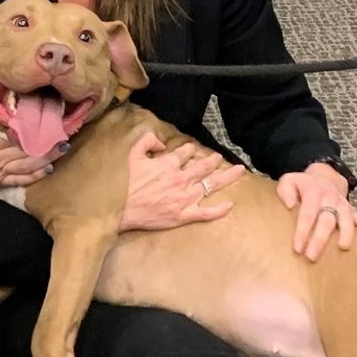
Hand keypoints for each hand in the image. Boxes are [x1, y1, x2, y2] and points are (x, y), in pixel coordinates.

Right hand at [0, 71, 56, 190]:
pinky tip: (47, 170)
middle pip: (29, 153)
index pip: (18, 138)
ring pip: (28, 167)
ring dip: (46, 159)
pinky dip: (35, 176)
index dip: (35, 134)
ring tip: (62, 151)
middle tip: (65, 137)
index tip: (50, 125)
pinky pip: (20, 180)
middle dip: (48, 146)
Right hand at [117, 131, 246, 232]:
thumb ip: (147, 141)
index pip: (185, 152)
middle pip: (204, 166)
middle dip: (213, 160)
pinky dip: (220, 210)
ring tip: (239, 171)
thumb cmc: (123, 182)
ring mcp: (184, 198)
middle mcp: (181, 179)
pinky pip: (207, 213)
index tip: (189, 150)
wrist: (118, 209)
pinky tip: (230, 205)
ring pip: (211, 185)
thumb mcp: (131, 153)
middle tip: (220, 157)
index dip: (187, 150)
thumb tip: (161, 143)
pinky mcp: (183, 215)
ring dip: (227, 177)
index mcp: (168, 164)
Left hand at [276, 162, 356, 261]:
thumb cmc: (302, 185)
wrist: (324, 177)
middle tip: (311, 256)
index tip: (298, 248)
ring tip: (343, 248)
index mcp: (313, 193)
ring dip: (346, 233)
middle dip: (320, 240)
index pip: (307, 214)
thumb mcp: (289, 181)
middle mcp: (330, 199)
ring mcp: (342, 204)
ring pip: (346, 218)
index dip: (302, 232)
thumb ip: (285, 190)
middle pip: (326, 220)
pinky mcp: (351, 209)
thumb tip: (289, 205)